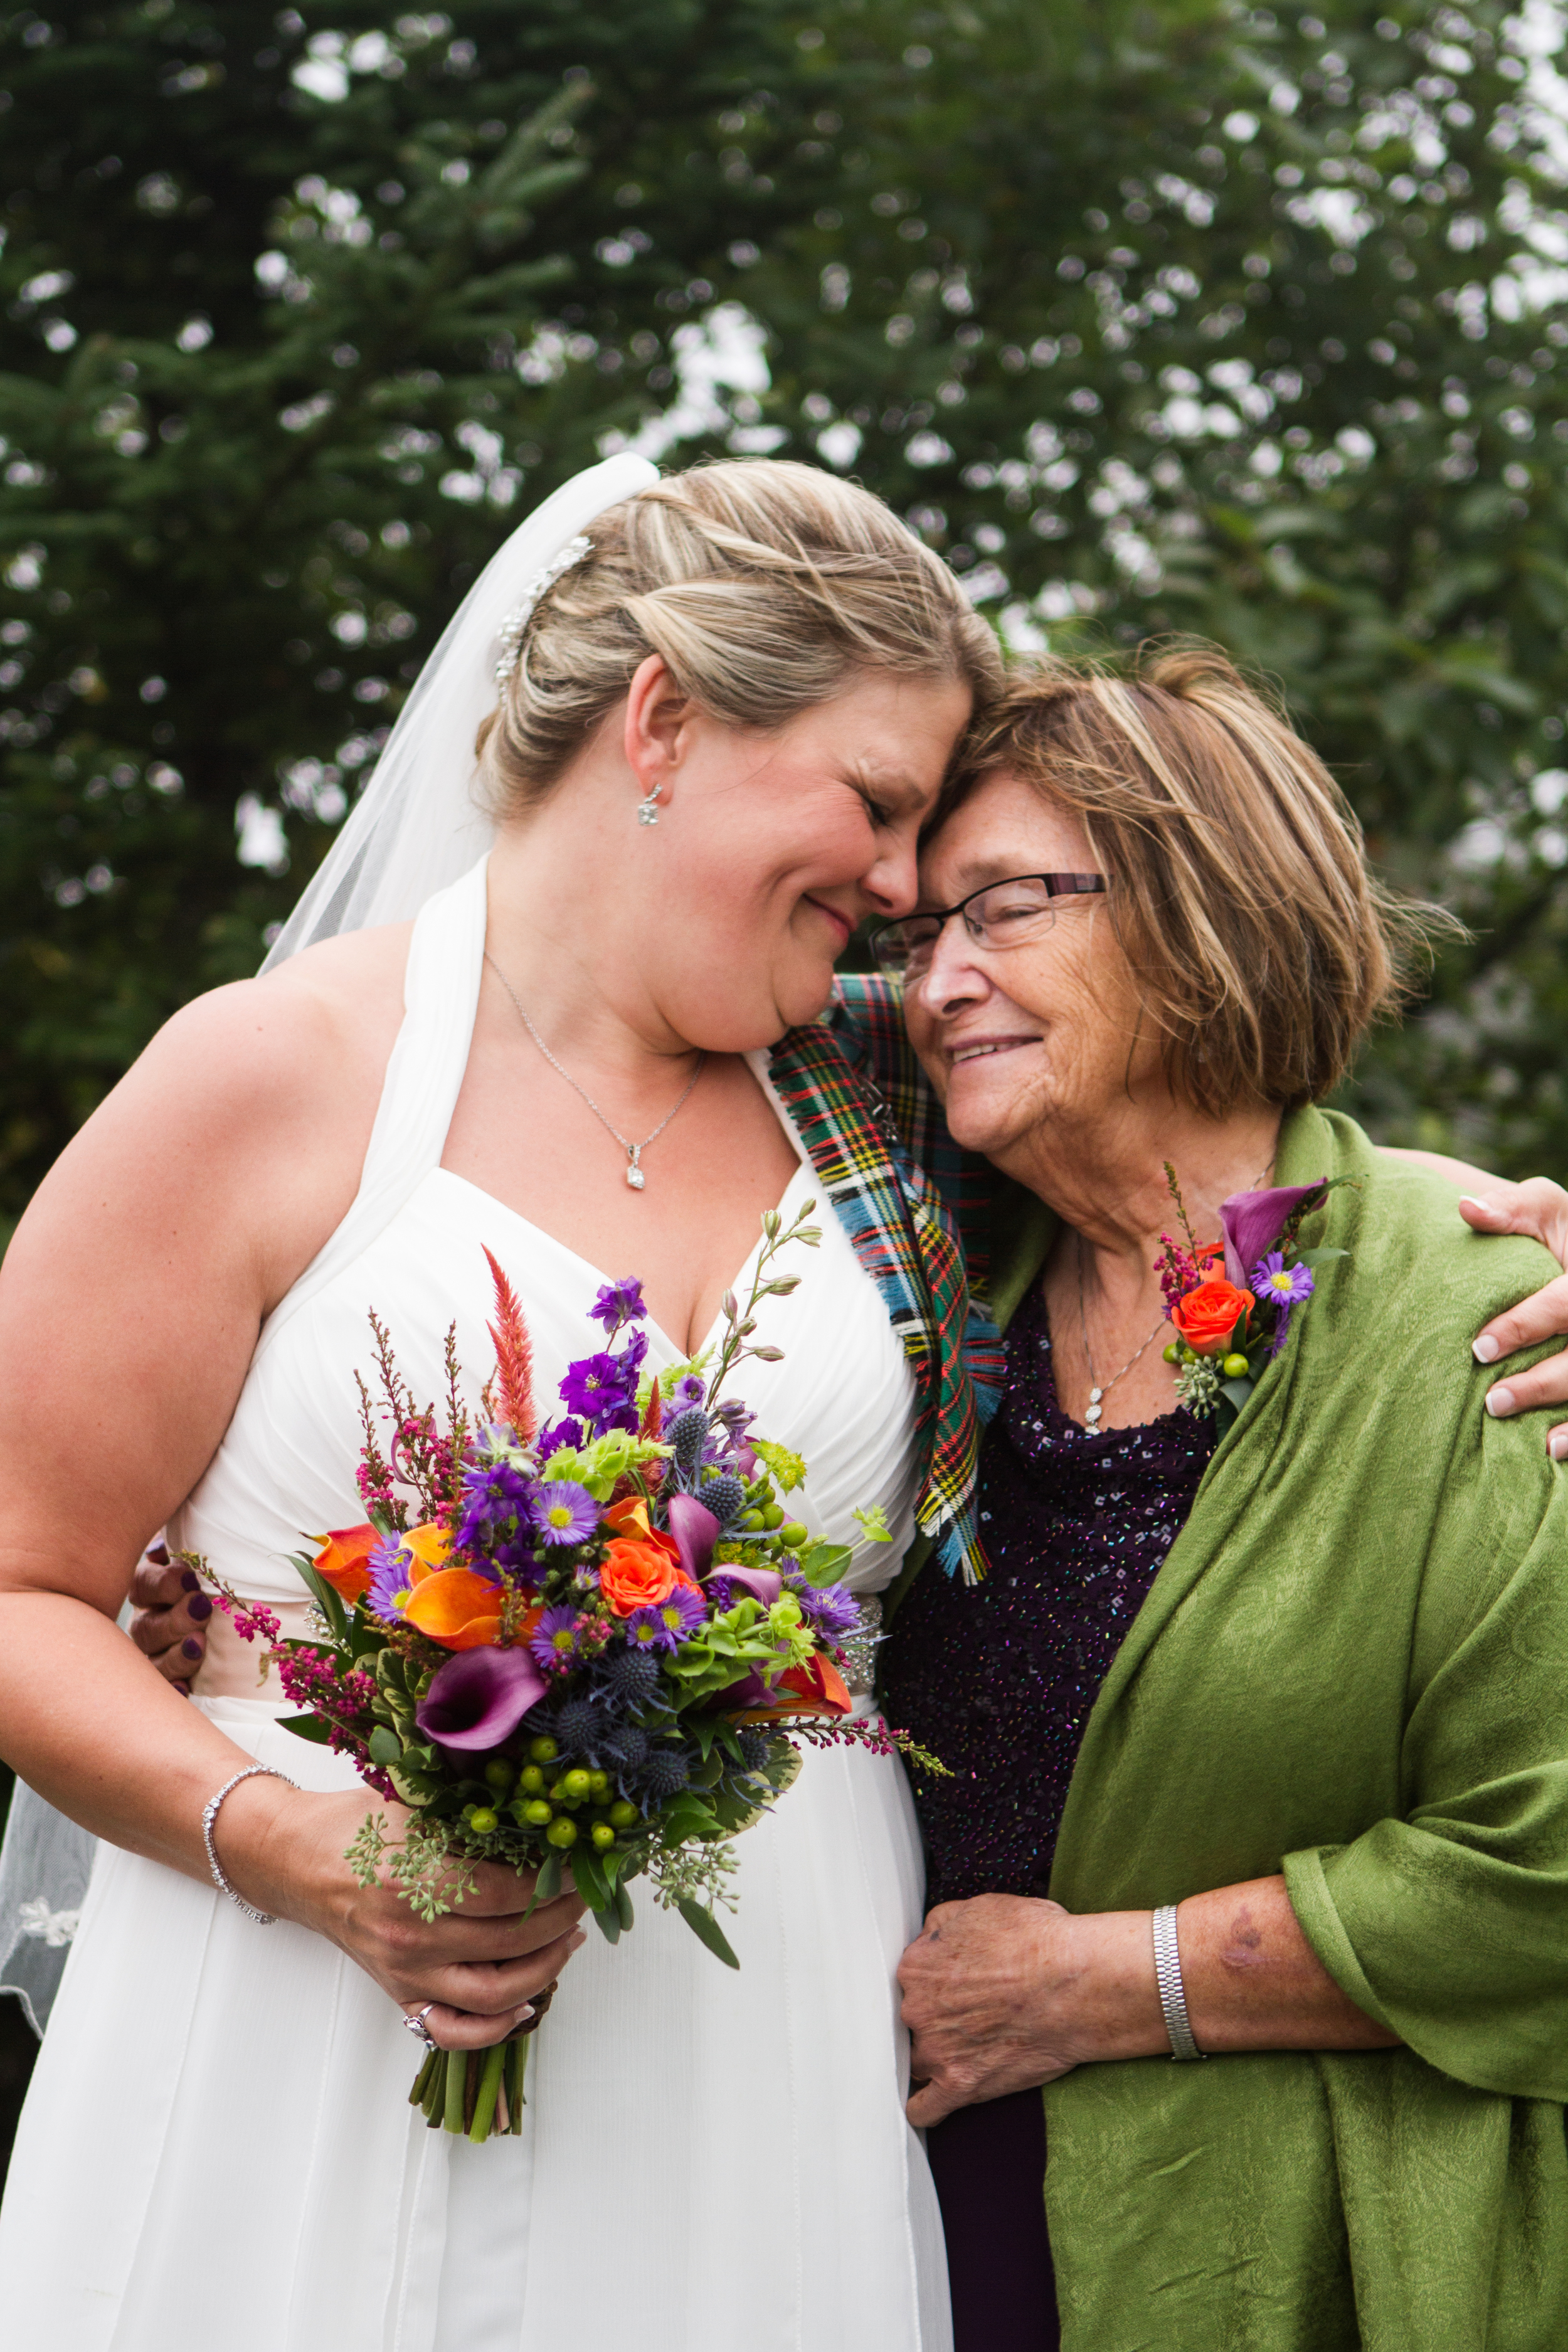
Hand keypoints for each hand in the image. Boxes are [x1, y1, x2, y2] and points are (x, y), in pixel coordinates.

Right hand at [128, 1544, 210, 1688]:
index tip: (190, 1580)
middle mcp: (147, 1620)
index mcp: (150, 1586)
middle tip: (201, 1611)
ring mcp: (155, 1652)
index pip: (143, 1584)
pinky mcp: (171, 1675)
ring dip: (176, 1655)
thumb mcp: (200, 1555)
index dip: (164, 1583)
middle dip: (174, 1620)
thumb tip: (166, 1546)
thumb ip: (184, 1547)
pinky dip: (176, 1686)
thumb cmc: (214, 1573)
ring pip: (153, 1659)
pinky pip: (167, 1686)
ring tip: (199, 1645)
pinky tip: (186, 1688)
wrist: (231, 1602)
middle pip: (147, 1626)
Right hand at [218, 1778, 588, 2051]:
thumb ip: (471, 1816)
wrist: (297, 1860)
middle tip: (583, 1898)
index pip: (505, 1893)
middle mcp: (410, 1936)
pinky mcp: (399, 1994)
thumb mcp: (414, 1803)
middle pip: (509, 1943)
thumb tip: (542, 1819)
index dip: (554, 1882)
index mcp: (413, 1881)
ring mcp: (404, 1973)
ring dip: (544, 1971)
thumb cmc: (357, 1827)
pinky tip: (526, 2001)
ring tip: (568, 1940)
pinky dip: (495, 2027)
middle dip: (560, 1920)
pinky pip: (453, 2032)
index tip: (581, 1866)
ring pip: (492, 1995)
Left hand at [897, 1893, 1163, 2127]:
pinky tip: (929, 2102)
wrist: (1074, 1986)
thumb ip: (942, 1925)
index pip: (910, 1979)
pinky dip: (924, 2108)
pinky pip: (923, 2109)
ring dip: (932, 2057)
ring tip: (958, 2053)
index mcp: (917, 1967)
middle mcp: (917, 2009)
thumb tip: (931, 1937)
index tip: (957, 1983)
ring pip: (916, 2060)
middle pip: (912, 2019)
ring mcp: (936, 2051)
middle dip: (936, 2017)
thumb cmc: (1037, 1942)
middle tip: (969, 2013)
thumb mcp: (980, 1908)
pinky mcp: (960, 2086)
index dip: (936, 1979)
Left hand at [1461, 1180, 1567, 1457]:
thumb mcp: (1547, 1208)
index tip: (1479, 1347)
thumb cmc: (1564, 1231)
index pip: (1563, 1304)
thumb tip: (1466, 1209)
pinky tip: (1554, 1450)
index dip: (1524, 1326)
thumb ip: (1512, 1210)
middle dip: (1542, 1382)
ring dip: (1566, 1416)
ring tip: (1531, 1438)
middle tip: (1493, 1400)